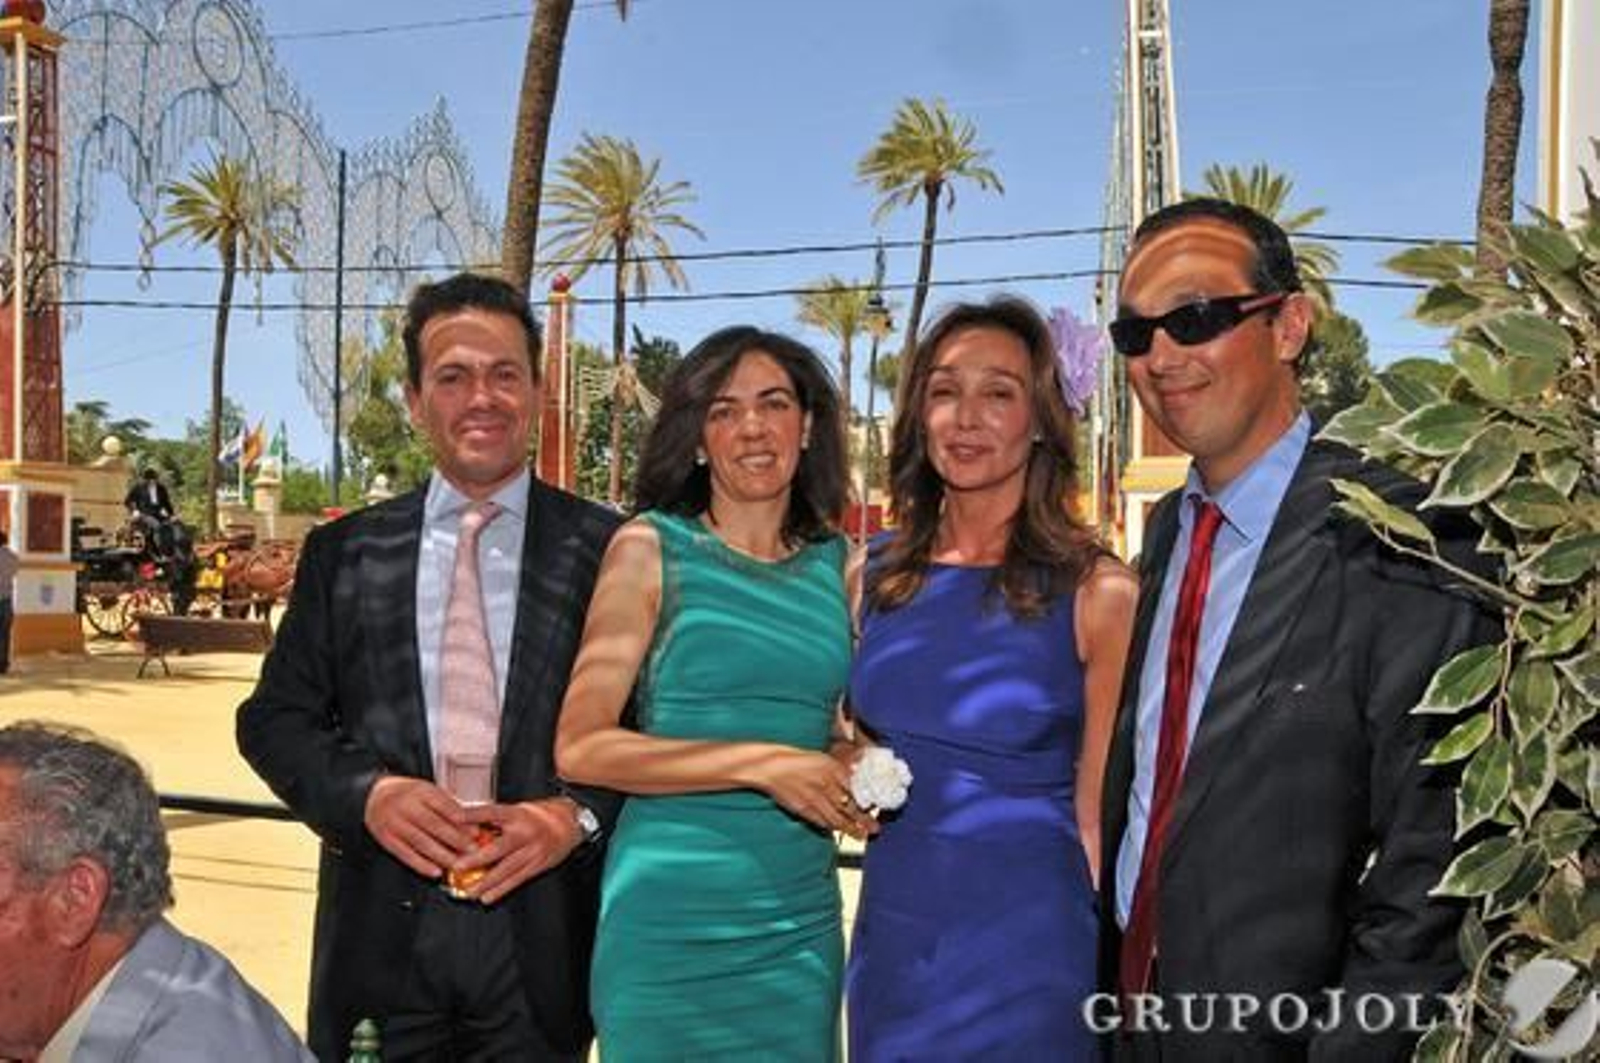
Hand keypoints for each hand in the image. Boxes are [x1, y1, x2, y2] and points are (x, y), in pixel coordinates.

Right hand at [363, 775, 473, 876]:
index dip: (459, 818)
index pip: (441, 804)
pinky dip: (421, 864)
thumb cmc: (407, 795)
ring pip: (420, 841)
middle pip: (432, 824)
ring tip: (457, 863)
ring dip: (441, 854)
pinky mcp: (386, 838)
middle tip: (471, 849)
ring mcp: (394, 823)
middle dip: (455, 838)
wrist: (374, 796)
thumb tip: (471, 823)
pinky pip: (405, 854)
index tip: (474, 829)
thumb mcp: (426, 790)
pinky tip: (435, 871)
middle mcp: (405, 805)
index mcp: (419, 790)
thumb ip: (446, 805)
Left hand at [452, 798, 583, 904]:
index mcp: (516, 814)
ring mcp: (533, 850)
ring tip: (468, 890)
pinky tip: (487, 896)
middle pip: (498, 848)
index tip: (455, 818)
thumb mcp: (517, 810)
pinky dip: (501, 890)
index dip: (473, 815)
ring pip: (506, 869)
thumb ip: (494, 819)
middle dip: (476, 859)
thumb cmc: (537, 817)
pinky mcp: (538, 865)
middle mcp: (525, 832)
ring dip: (485, 882)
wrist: (569, 824)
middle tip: (457, 867)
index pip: (491, 812)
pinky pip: (517, 880)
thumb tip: (466, 826)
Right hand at [753, 749, 877, 839]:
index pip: (855, 789)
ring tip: (861, 836)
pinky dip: (831, 826)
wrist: (770, 767)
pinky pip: (821, 821)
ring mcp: (814, 800)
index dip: (865, 801)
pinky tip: (836, 830)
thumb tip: (855, 775)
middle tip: (875, 829)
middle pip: (849, 808)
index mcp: (832, 770)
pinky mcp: (803, 809)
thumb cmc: (795, 759)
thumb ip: (839, 769)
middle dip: (862, 821)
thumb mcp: (822, 758)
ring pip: (836, 818)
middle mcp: (826, 786)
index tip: (875, 808)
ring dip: (850, 828)